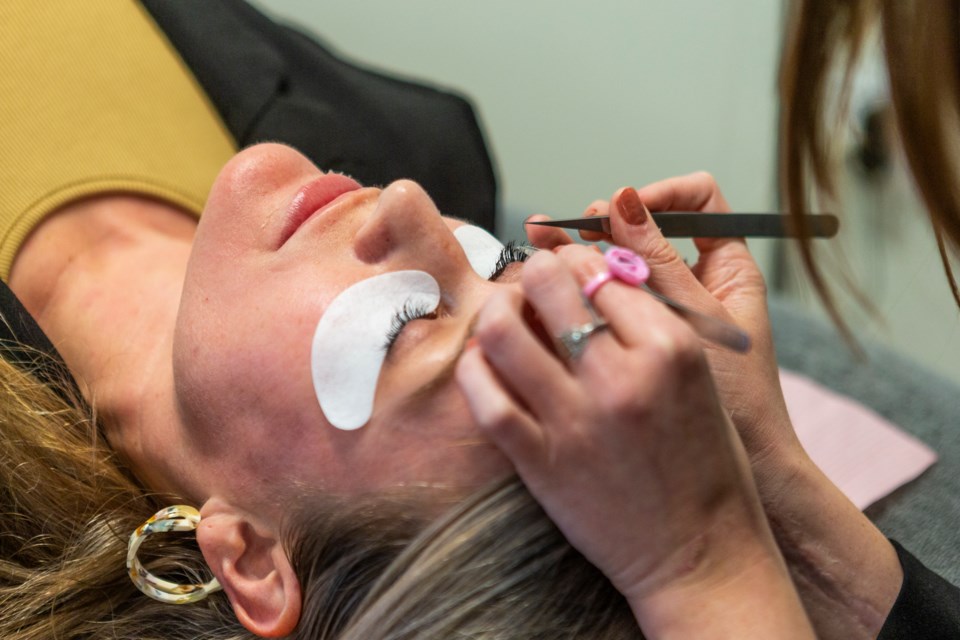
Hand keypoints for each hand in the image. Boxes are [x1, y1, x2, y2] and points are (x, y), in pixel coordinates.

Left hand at [526, 175, 902, 638]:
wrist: (702, 555)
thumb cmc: (705, 464)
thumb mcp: (699, 380)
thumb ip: (650, 326)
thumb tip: (591, 279)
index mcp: (673, 348)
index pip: (602, 270)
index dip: (576, 259)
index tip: (565, 264)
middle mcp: (623, 377)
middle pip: (551, 285)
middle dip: (535, 271)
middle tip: (531, 281)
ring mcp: (577, 420)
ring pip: (505, 333)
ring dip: (497, 312)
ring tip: (503, 316)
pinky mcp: (542, 462)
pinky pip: (485, 398)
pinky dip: (474, 369)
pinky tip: (481, 363)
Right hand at [527, 174, 802, 491]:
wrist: (731, 479)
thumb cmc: (736, 405)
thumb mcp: (695, 324)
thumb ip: (657, 265)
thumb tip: (622, 202)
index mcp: (729, 268)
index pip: (698, 200)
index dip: (658, 195)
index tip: (618, 214)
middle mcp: (696, 282)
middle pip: (646, 230)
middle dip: (601, 226)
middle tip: (560, 233)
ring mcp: (663, 313)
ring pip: (619, 266)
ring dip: (580, 256)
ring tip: (537, 248)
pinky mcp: (635, 342)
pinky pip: (607, 304)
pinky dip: (579, 294)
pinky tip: (545, 291)